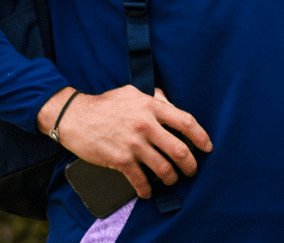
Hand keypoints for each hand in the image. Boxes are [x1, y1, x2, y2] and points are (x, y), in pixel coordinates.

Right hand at [36, 85, 212, 198]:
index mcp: (152, 107)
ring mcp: (133, 144)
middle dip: (190, 164)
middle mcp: (146, 126)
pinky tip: (148, 192)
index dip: (201, 136)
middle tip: (192, 170)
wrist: (75, 116)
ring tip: (172, 179)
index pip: (186, 122)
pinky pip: (140, 180)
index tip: (207, 147)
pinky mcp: (120, 160)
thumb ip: (154, 99)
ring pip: (163, 168)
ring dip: (171, 177)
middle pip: (179, 149)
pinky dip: (146, 189)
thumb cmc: (106, 103)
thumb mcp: (133, 92)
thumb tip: (171, 106)